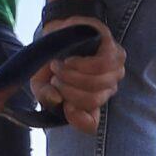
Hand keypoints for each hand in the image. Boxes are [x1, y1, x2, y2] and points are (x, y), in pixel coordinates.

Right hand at [30, 14, 124, 133]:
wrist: (58, 30)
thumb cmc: (50, 58)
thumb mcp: (39, 81)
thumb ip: (45, 96)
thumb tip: (57, 99)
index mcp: (88, 101)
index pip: (90, 124)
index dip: (78, 120)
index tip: (64, 107)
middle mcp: (105, 90)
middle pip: (92, 101)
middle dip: (67, 90)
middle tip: (54, 78)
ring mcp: (114, 72)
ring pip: (97, 84)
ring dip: (72, 75)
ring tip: (59, 66)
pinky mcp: (115, 53)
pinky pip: (102, 66)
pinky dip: (82, 64)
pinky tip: (71, 59)